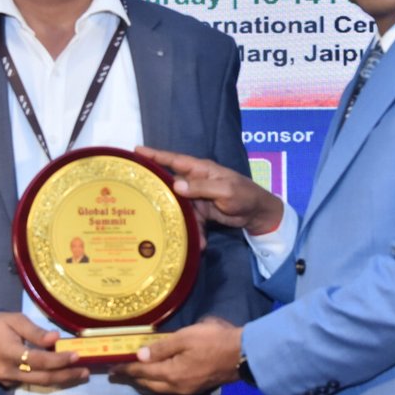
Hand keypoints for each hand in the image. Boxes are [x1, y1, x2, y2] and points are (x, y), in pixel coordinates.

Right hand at [0, 311, 87, 388]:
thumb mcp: (13, 320)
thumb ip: (34, 331)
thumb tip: (55, 338)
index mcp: (10, 353)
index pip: (39, 360)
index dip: (59, 360)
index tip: (77, 355)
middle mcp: (9, 371)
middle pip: (43, 378)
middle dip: (66, 375)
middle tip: (86, 370)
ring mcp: (7, 380)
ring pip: (38, 383)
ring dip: (60, 379)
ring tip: (79, 374)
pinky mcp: (7, 384)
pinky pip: (30, 383)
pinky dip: (46, 378)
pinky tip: (60, 373)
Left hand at [111, 319, 241, 394]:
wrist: (242, 355)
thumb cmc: (213, 341)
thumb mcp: (186, 337)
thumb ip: (162, 347)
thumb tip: (140, 356)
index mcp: (172, 374)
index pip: (142, 372)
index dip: (126, 370)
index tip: (111, 370)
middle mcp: (176, 387)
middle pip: (149, 384)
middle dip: (132, 379)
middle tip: (117, 373)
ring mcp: (187, 389)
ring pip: (159, 388)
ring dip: (145, 382)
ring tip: (134, 375)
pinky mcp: (195, 387)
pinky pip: (169, 388)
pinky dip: (158, 382)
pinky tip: (157, 376)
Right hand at [135, 146, 282, 234]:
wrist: (258, 214)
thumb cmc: (245, 194)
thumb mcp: (225, 190)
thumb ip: (202, 187)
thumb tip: (177, 186)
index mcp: (200, 169)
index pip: (174, 160)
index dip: (155, 155)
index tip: (136, 150)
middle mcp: (195, 181)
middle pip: (170, 184)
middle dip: (156, 190)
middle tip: (137, 196)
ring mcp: (197, 198)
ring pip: (179, 207)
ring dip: (178, 221)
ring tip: (172, 233)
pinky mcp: (202, 212)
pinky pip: (192, 222)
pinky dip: (195, 233)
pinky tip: (199, 244)